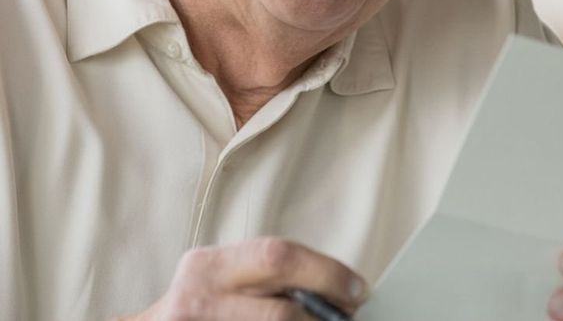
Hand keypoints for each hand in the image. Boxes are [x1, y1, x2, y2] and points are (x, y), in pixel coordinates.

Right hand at [115, 237, 367, 319]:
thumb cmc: (200, 308)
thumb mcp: (223, 280)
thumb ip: (269, 278)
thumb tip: (340, 290)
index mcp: (208, 267)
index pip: (278, 257)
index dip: (327, 273)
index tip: (357, 289)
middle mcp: (196, 300)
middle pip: (281, 311)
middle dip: (323, 314)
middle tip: (348, 315)